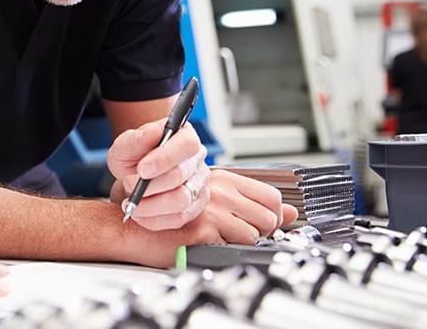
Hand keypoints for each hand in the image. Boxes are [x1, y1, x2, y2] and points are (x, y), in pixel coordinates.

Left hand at [107, 118, 208, 230]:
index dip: (165, 158)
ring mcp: (199, 185)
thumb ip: (136, 139)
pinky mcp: (194, 207)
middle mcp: (197, 160)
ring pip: (182, 201)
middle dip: (150, 184)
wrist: (134, 176)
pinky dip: (154, 219)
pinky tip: (139, 214)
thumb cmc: (133, 157)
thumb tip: (153, 133)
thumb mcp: (125, 145)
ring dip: (151, 205)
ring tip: (132, 201)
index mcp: (185, 136)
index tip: (142, 170)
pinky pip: (178, 219)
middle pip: (181, 175)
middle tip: (128, 184)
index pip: (187, 144)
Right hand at [117, 170, 298, 267]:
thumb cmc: (168, 211)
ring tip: (220, 239)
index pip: (271, 196)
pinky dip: (223, 249)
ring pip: (253, 234)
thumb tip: (289, 213)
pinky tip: (206, 244)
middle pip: (268, 217)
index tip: (264, 224)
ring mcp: (212, 209)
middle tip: (240, 234)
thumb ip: (250, 202)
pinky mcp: (203, 229)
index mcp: (223, 178)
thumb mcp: (212, 198)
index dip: (274, 215)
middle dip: (261, 232)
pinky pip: (233, 245)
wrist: (137, 224)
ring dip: (241, 242)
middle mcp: (220, 189)